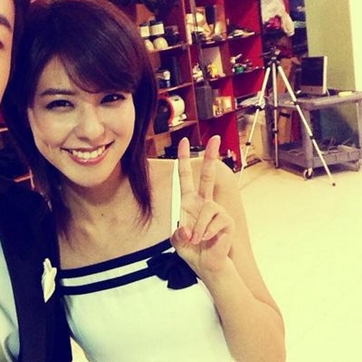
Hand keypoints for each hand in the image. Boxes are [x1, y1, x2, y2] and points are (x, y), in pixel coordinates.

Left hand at [170, 136, 233, 277]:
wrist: (207, 265)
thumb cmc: (192, 251)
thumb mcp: (177, 241)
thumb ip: (177, 234)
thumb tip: (186, 229)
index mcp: (189, 202)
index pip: (186, 178)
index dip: (184, 160)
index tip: (185, 142)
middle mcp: (204, 203)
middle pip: (208, 177)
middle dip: (212, 157)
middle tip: (216, 137)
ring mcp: (217, 210)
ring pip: (206, 208)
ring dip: (198, 229)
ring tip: (198, 240)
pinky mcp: (227, 220)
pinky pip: (214, 221)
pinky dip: (206, 233)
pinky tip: (208, 240)